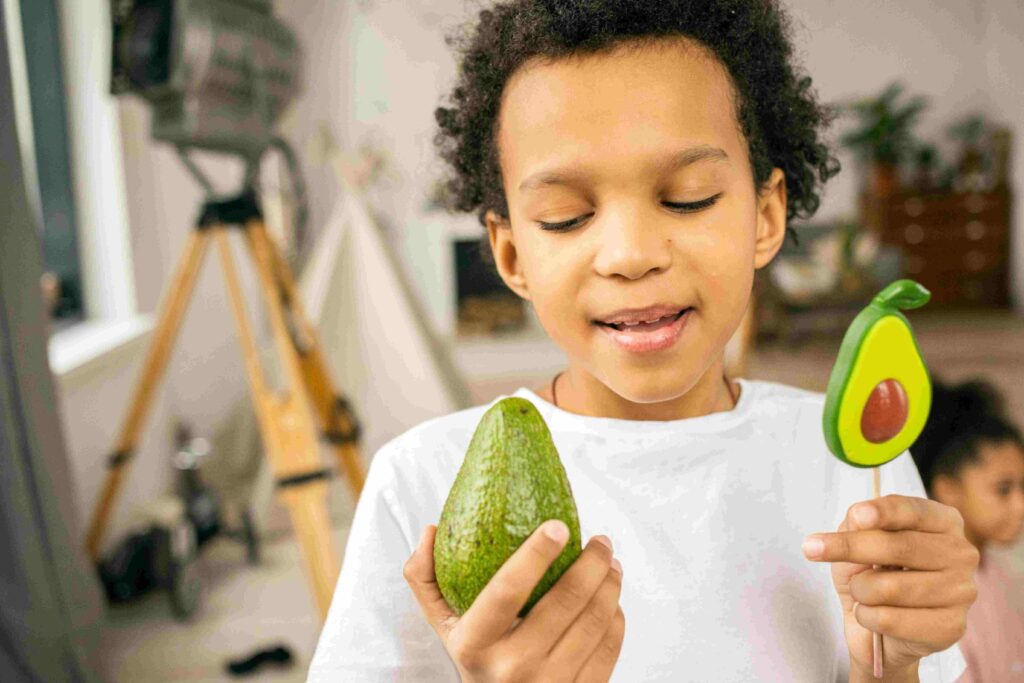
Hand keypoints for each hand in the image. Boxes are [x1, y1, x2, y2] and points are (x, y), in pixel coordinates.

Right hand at [403, 520, 625, 681]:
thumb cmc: (476, 658)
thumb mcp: (442, 625)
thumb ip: (425, 577)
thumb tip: (432, 531)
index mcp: (475, 645)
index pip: (506, 591)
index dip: (535, 554)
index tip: (558, 525)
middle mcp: (512, 669)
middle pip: (564, 602)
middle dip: (592, 562)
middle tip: (600, 541)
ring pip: (595, 622)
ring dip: (610, 584)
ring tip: (610, 563)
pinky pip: (609, 647)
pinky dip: (615, 616)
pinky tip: (611, 598)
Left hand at [803, 495, 978, 677]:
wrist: (877, 630)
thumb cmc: (870, 575)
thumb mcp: (855, 541)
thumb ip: (858, 524)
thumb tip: (858, 516)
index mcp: (943, 522)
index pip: (913, 511)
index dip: (883, 512)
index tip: (857, 515)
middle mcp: (961, 554)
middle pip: (899, 547)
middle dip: (850, 548)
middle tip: (813, 548)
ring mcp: (962, 592)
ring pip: (890, 587)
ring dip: (859, 589)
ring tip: (862, 592)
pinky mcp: (951, 628)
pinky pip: (890, 620)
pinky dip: (867, 617)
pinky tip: (873, 616)